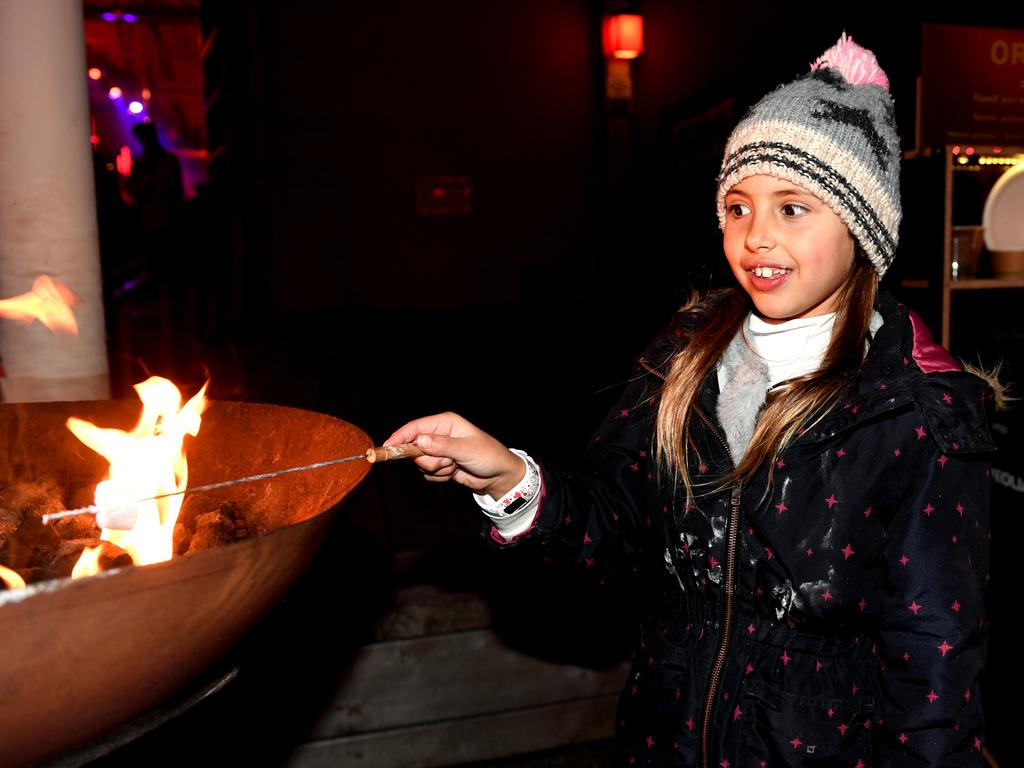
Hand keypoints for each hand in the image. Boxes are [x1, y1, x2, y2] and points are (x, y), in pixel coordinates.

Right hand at [384, 412, 525, 498]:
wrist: (498, 476)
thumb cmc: (488, 456)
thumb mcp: (466, 449)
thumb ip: (442, 446)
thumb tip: (419, 441)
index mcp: (445, 422)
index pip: (416, 427)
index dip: (400, 437)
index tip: (388, 447)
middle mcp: (439, 434)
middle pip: (415, 448)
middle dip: (429, 460)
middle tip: (447, 462)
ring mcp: (438, 450)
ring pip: (421, 463)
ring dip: (437, 469)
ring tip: (455, 466)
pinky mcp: (439, 464)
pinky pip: (428, 473)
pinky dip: (439, 476)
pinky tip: (454, 472)